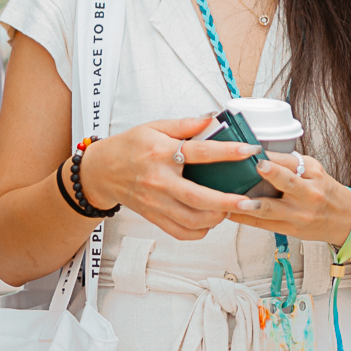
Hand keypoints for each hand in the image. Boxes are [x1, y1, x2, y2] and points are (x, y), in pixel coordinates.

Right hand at [76, 115, 254, 239]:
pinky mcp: (154, 217)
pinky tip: (210, 221)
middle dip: (226, 202)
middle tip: (247, 201)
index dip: (227, 152)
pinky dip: (199, 231)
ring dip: (215, 218)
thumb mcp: (154, 127)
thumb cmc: (128, 147)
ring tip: (231, 209)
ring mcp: (156, 202)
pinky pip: (180, 231)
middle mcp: (159, 181)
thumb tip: (212, 118)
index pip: (199, 152)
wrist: (101, 171)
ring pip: (191, 220)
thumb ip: (185, 124)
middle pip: (197, 197)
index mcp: (161, 153)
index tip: (249, 151)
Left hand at [226, 151, 350, 245]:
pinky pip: (265, 224)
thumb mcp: (315, 172)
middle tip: (256, 166)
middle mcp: (308, 193)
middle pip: (288, 182)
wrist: (346, 220)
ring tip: (234, 201)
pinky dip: (246, 218)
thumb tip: (259, 154)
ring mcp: (299, 214)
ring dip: (251, 205)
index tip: (255, 150)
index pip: (291, 161)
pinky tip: (231, 213)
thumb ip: (290, 163)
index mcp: (313, 174)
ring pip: (272, 209)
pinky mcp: (291, 229)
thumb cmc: (325, 192)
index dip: (273, 156)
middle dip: (272, 174)